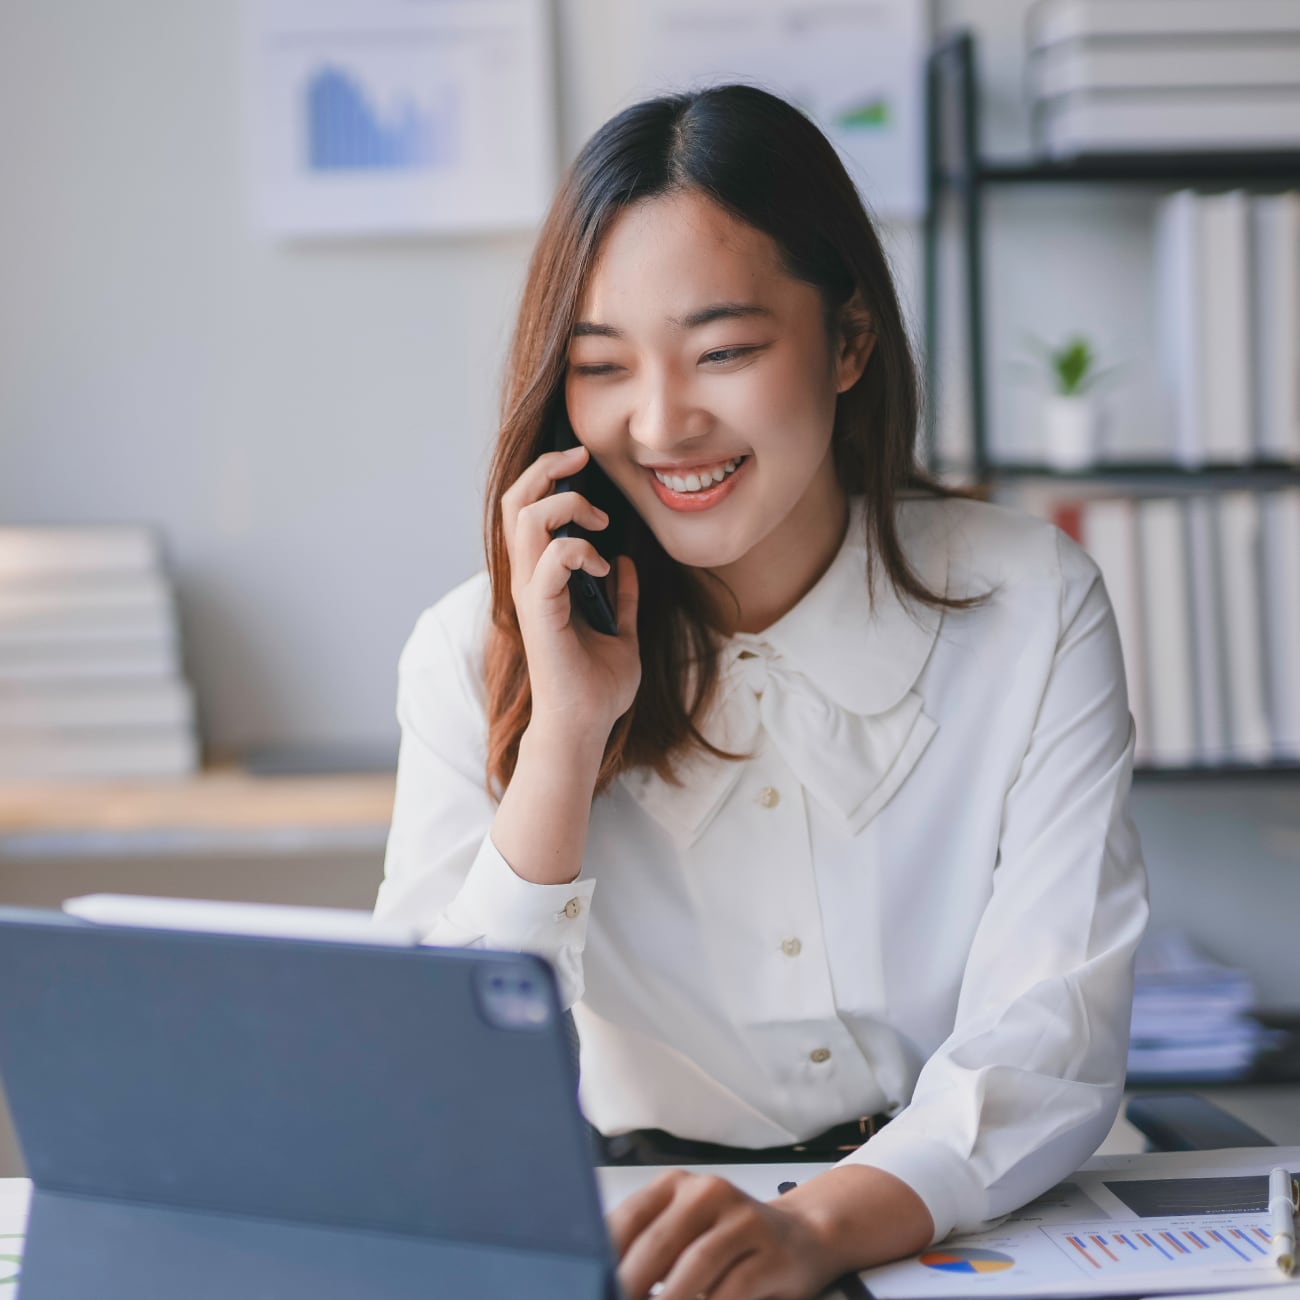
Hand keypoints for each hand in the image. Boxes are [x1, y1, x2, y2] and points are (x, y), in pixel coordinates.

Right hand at [500, 442, 639, 740]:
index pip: (526, 509)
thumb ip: (623, 597)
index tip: (586, 467)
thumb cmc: (596, 687)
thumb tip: (627, 565)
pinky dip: (578, 549)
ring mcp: (530, 594)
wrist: (584, 727)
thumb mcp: (622, 631)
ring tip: (598, 519)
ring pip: (525, 517)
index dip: (549, 476)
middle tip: (583, 458)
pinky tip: (600, 564)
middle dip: (547, 467)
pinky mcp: (540, 612)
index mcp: (541, 580)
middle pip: (516, 500)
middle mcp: (527, 580)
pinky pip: (551, 558)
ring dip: (566, 504)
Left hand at [608, 1170, 840, 1299]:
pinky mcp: (771, 1248)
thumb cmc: (728, 1243)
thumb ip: (648, 1252)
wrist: (801, 1237)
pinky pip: (734, 1286)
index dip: (604, 1258)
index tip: (590, 1283)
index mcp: (675, 1186)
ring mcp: (742, 1217)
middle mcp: (707, 1192)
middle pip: (659, 1243)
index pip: (628, 1219)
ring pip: (696, 1264)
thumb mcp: (683, 1235)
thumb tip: (602, 1278)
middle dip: (631, 1285)